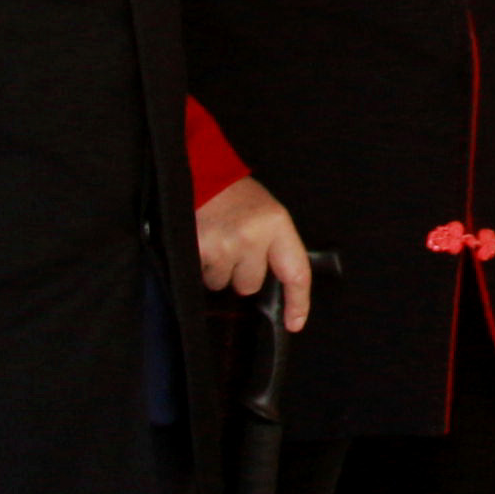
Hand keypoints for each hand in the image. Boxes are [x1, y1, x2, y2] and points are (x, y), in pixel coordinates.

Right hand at [195, 179, 313, 330]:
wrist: (200, 171)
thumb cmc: (234, 195)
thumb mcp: (266, 214)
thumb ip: (274, 246)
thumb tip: (278, 285)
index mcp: (276, 225)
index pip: (295, 272)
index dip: (297, 302)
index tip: (295, 322)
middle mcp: (252, 237)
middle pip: (251, 284)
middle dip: (241, 272)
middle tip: (233, 246)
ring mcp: (223, 245)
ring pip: (222, 283)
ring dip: (218, 268)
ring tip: (215, 239)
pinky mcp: (197, 250)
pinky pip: (199, 276)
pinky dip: (199, 265)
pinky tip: (201, 243)